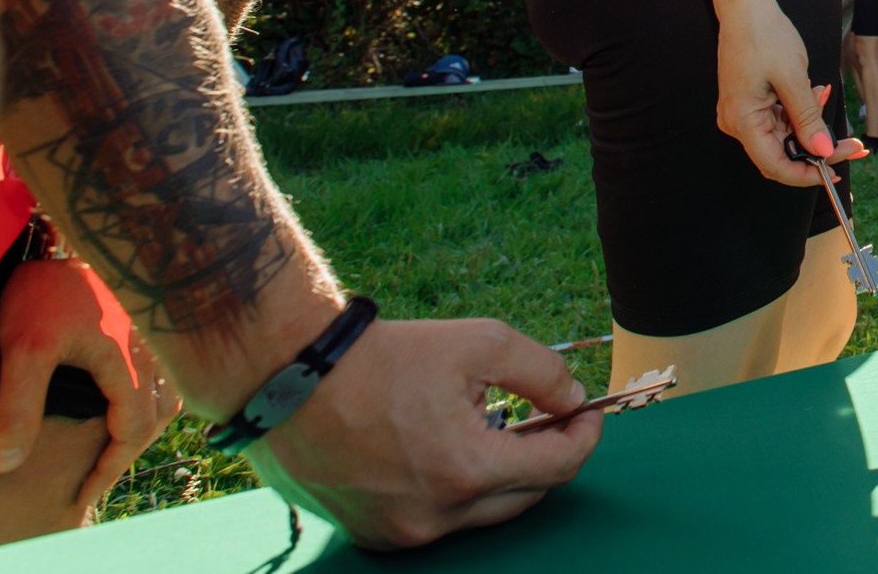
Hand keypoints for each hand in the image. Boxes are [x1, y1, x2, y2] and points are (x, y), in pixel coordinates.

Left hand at [0, 258, 179, 510]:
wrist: (72, 230)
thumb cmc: (49, 291)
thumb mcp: (24, 349)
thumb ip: (17, 407)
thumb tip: (6, 463)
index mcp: (127, 365)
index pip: (129, 432)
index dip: (106, 468)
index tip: (82, 492)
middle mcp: (150, 353)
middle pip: (158, 415)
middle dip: (130, 449)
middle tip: (99, 473)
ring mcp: (152, 335)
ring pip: (166, 391)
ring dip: (145, 421)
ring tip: (117, 438)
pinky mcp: (146, 321)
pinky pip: (163, 369)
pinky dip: (149, 392)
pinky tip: (127, 391)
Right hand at [244, 317, 601, 551]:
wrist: (287, 377)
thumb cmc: (384, 357)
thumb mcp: (480, 343)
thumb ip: (541, 372)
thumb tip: (572, 398)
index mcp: (467, 471)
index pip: (558, 469)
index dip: (584, 436)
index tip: (589, 413)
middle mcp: (435, 517)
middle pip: (524, 496)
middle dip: (545, 455)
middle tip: (550, 417)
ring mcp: (400, 533)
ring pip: (479, 511)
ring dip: (498, 472)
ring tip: (493, 424)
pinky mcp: (371, 534)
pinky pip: (435, 519)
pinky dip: (454, 488)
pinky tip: (445, 446)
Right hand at [717, 7, 862, 184]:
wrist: (746, 7)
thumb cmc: (765, 36)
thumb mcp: (793, 78)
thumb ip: (808, 118)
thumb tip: (823, 151)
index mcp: (742, 121)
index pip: (775, 166)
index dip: (806, 174)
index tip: (835, 171)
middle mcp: (738, 124)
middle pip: (782, 153)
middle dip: (818, 148)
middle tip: (852, 145)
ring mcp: (743, 114)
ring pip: (784, 136)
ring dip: (810, 124)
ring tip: (824, 94)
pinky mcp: (751, 104)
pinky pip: (779, 119)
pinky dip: (800, 111)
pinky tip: (813, 92)